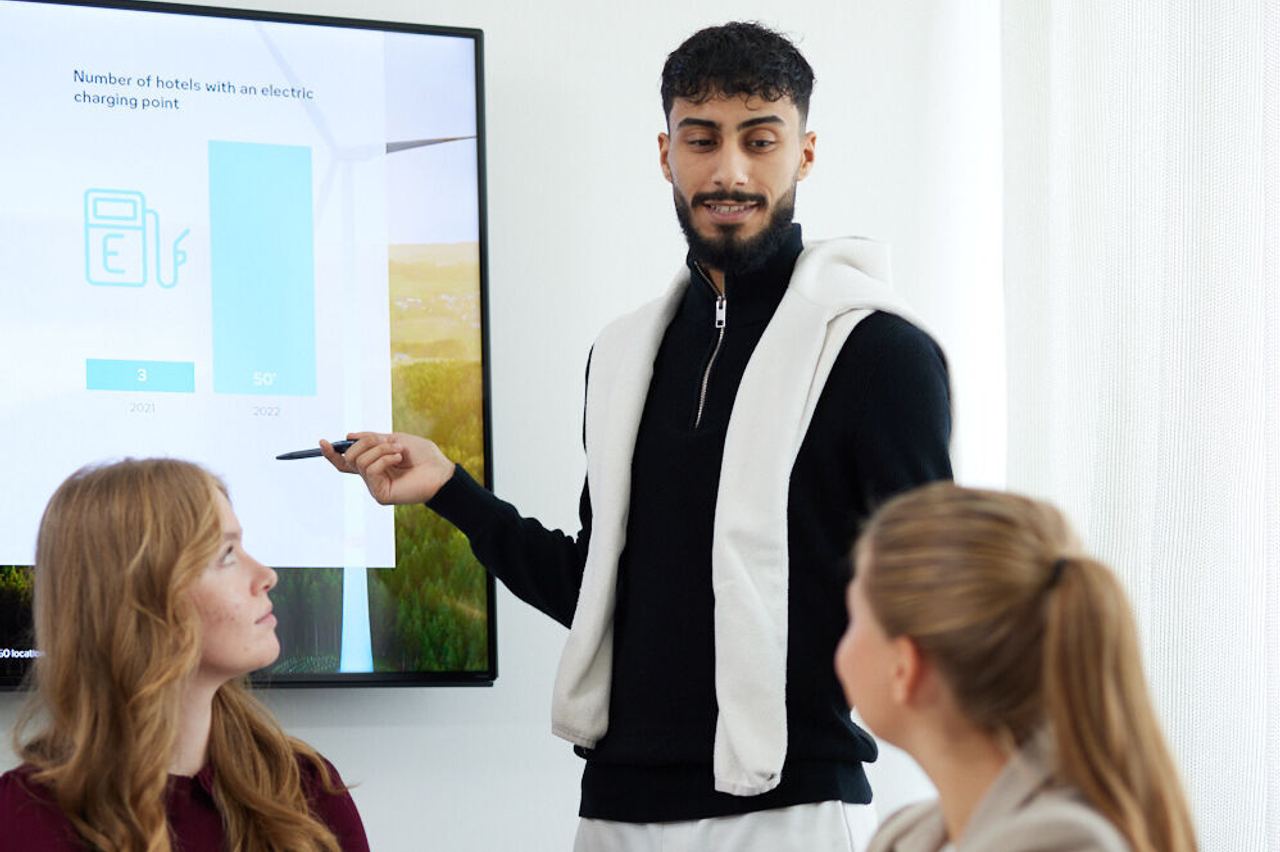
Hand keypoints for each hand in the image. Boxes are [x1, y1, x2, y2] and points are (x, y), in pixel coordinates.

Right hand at [320, 431, 455, 504]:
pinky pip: (371, 470)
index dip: (331, 453)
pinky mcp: (380, 494)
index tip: (322, 441)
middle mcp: (371, 477)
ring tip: (399, 452)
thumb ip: (371, 438)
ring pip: (360, 461)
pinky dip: (385, 459)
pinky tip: (399, 459)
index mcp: (373, 464)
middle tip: (389, 442)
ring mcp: (374, 486)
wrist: (440, 470)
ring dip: (381, 449)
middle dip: (366, 443)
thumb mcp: (394, 439)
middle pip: (349, 457)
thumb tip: (348, 436)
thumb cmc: (423, 455)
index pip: (345, 462)